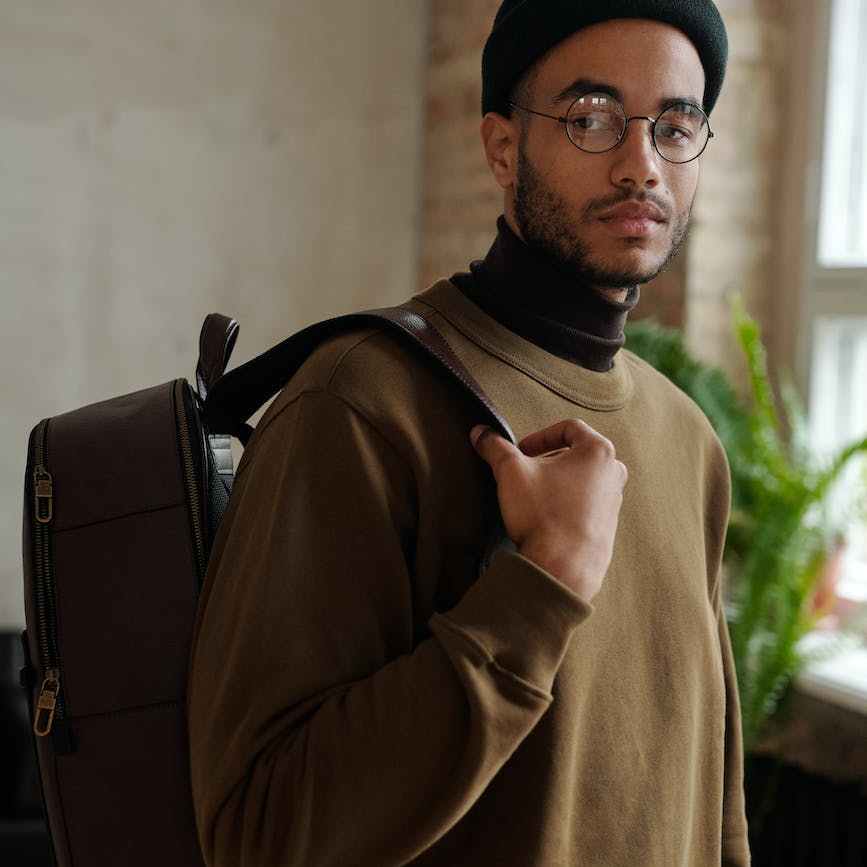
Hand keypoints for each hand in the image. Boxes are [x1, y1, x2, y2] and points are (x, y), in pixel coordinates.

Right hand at [470, 419, 627, 602]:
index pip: (569, 428)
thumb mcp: (510, 471)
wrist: (563, 566)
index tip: (521, 450)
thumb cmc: (545, 515)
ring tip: (533, 496)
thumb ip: (495, 447)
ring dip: (556, 482)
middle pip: (577, 454)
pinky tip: (545, 517)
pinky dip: (565, 504)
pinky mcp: (607, 526)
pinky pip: (584, 505)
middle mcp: (612, 474)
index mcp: (598, 452)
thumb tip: (481, 433)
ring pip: (582, 480)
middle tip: (526, 471)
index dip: (540, 436)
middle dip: (547, 460)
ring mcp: (613, 502)